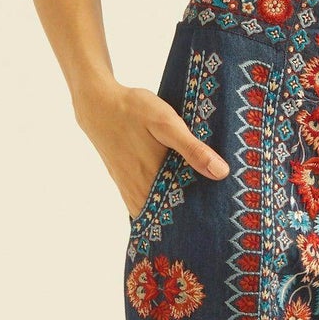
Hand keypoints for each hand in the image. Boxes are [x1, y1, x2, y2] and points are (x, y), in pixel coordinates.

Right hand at [80, 79, 229, 215]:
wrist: (97, 105)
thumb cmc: (133, 110)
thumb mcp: (167, 123)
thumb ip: (192, 149)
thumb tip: (221, 173)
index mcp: (155, 179)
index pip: (185, 210)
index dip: (203, 212)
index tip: (220, 210)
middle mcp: (140, 191)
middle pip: (171, 214)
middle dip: (191, 214)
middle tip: (213, 210)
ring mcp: (130, 189)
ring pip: (157, 211)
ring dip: (174, 210)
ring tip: (196, 204)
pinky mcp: (124, 183)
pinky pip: (143, 205)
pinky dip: (158, 204)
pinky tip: (171, 194)